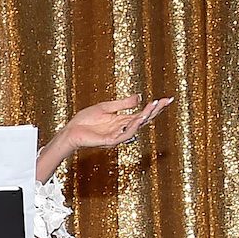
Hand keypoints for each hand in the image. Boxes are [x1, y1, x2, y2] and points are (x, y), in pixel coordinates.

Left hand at [56, 95, 172, 149]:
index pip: (142, 113)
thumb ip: (123, 104)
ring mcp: (117, 135)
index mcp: (122, 120)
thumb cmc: (85, 121)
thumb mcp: (106, 108)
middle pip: (143, 120)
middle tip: (166, 101)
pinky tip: (138, 119)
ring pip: (136, 127)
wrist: (71, 131)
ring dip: (145, 116)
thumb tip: (139, 97)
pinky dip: (132, 127)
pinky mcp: (110, 140)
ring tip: (153, 106)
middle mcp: (122, 128)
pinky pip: (124, 135)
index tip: (167, 99)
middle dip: (155, 111)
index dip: (155, 107)